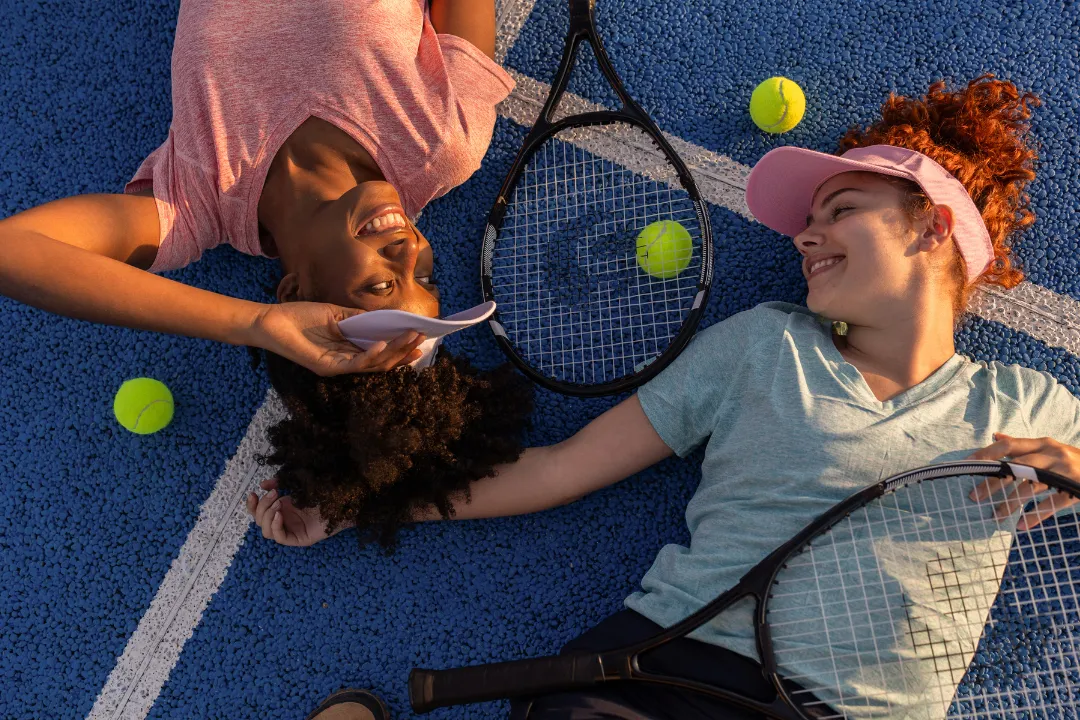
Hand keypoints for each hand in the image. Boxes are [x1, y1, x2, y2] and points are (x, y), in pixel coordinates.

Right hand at [246, 477, 331, 546]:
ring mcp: (291, 532)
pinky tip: (280, 515)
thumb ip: (279, 484)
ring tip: (279, 504)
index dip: (252, 505)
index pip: (258, 513)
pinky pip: (280, 538)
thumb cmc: (320, 493)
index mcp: (281, 511)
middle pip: (260, 521)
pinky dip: (276, 526)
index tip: (253, 493)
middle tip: (275, 494)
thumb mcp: (295, 486)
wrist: (340, 501)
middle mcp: (284, 522)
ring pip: (267, 532)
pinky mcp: (299, 540)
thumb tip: (263, 485)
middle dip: (263, 507)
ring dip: (268, 516)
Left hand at [248, 302, 426, 375]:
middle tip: (422, 338)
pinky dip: (371, 355)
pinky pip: (354, 364)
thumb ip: (359, 318)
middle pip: (383, 361)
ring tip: (411, 339)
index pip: (381, 352)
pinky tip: (383, 345)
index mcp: (349, 349)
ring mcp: (337, 366)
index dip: (401, 346)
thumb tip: (385, 318)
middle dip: (404, 350)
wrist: (271, 321)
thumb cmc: (300, 317)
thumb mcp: (336, 313)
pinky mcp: (327, 366)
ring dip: (394, 352)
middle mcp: (346, 361)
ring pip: (373, 364)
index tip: (420, 336)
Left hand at [965, 433, 1079, 529]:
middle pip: (1016, 467)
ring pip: (1032, 487)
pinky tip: (1022, 525)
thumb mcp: (1049, 448)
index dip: (986, 454)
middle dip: (993, 482)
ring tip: (996, 516)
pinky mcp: (1076, 488)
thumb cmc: (1071, 459)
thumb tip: (995, 436)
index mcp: (1042, 444)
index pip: (1009, 446)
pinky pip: (1053, 503)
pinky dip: (1037, 515)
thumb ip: (1023, 445)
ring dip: (1011, 503)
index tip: (966, 466)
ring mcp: (1065, 471)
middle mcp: (1052, 454)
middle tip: (974, 496)